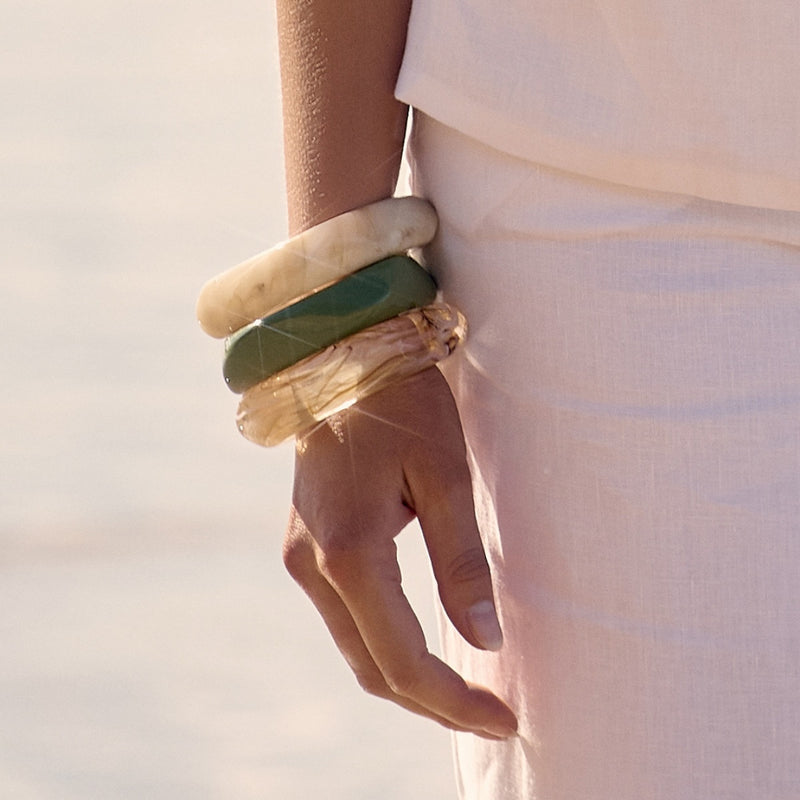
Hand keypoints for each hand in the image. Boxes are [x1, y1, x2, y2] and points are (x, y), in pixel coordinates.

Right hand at [283, 367, 517, 737]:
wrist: (344, 359)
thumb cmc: (404, 405)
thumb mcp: (446, 476)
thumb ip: (461, 563)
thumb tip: (484, 641)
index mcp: (351, 552)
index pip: (403, 659)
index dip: (455, 699)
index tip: (505, 716)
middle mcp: (314, 566)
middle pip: (373, 668)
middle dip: (433, 702)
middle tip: (491, 712)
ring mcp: (301, 557)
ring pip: (355, 648)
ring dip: (408, 677)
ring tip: (465, 690)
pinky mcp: (304, 545)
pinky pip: (346, 618)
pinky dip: (385, 644)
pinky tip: (422, 644)